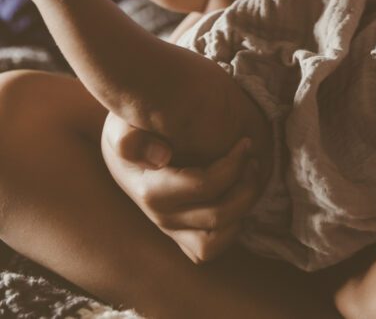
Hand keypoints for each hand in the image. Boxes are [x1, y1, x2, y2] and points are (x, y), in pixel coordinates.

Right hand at [100, 112, 262, 263]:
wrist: (133, 144)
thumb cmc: (134, 131)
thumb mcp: (123, 127)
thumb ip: (130, 139)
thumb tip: (160, 157)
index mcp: (152, 191)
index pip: (204, 186)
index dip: (234, 164)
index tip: (245, 142)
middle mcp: (162, 217)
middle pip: (218, 216)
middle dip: (246, 186)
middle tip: (251, 159)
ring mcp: (172, 230)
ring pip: (217, 241)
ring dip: (242, 210)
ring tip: (248, 179)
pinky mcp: (182, 236)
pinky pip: (210, 249)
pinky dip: (231, 228)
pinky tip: (237, 197)